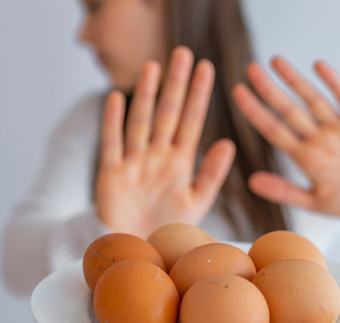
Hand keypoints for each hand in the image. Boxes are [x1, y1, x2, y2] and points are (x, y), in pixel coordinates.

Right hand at [95, 46, 234, 237]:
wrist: (139, 253)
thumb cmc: (170, 231)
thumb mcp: (196, 202)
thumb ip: (211, 174)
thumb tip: (228, 143)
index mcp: (180, 163)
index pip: (192, 121)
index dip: (199, 95)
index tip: (207, 67)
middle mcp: (157, 157)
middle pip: (167, 113)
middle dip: (175, 84)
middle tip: (182, 52)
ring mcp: (134, 163)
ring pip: (140, 122)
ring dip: (145, 94)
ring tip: (153, 66)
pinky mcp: (111, 175)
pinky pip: (112, 144)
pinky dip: (113, 122)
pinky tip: (116, 98)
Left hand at [233, 57, 339, 218]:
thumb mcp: (315, 202)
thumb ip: (284, 191)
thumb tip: (251, 182)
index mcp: (306, 157)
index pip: (274, 130)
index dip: (255, 111)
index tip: (238, 92)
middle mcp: (319, 138)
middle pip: (289, 110)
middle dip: (269, 89)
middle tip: (250, 68)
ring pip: (313, 100)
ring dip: (295, 80)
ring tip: (275, 60)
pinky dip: (333, 83)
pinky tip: (318, 66)